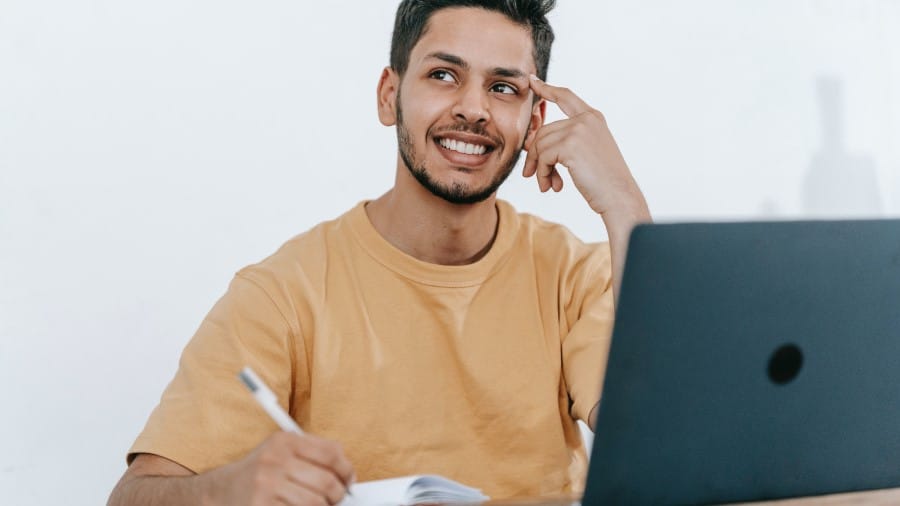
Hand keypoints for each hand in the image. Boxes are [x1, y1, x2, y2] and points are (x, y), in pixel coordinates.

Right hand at [213, 431, 354, 505]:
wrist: (221, 492)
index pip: (331, 454)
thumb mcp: (283, 451)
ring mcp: (267, 486)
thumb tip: (348, 473)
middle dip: (338, 495)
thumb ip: (315, 453)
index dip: (347, 470)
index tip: (349, 480)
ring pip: (316, 503)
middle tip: (336, 499)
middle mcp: (275, 461)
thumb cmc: (260, 472)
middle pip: (327, 482)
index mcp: (285, 442)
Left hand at [523, 75, 644, 217]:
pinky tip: (551, 186)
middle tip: (532, 175)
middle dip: (535, 155)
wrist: (619, 196)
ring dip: (540, 168)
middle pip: (544, 131)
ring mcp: (579, 130)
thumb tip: (530, 142)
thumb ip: (564, 141)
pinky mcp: (570, 144)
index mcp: (593, 118)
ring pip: (540, 145)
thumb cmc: (603, 181)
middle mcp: (586, 119)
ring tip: (547, 185)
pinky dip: (543, 174)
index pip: (566, 97)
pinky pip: (543, 157)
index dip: (547, 89)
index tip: (532, 82)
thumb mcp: (585, 154)